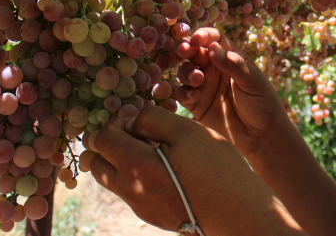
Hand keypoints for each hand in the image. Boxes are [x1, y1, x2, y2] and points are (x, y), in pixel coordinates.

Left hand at [90, 105, 302, 235]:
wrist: (238, 211)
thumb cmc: (216, 168)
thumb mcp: (187, 131)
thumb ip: (153, 119)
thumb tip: (132, 120)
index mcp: (137, 168)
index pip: (102, 139)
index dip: (117, 123)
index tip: (140, 120)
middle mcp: (132, 191)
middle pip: (98, 164)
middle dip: (111, 143)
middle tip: (139, 134)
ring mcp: (141, 207)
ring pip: (113, 179)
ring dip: (123, 160)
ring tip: (154, 150)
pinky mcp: (153, 215)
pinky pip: (132, 192)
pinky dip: (138, 175)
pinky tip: (168, 168)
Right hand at [173, 27, 289, 158]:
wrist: (261, 136)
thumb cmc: (262, 103)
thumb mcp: (252, 81)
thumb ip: (233, 64)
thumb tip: (212, 47)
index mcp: (230, 57)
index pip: (213, 39)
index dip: (203, 35)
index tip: (197, 39)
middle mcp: (214, 68)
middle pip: (193, 51)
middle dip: (186, 48)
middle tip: (184, 51)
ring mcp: (204, 86)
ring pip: (184, 71)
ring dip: (186, 71)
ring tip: (197, 80)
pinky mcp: (196, 104)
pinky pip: (182, 93)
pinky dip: (184, 92)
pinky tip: (195, 97)